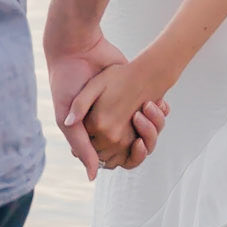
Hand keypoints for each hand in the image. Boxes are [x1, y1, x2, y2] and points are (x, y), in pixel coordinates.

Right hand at [47, 34, 169, 178]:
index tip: (136, 140)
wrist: (77, 49)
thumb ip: (82, 147)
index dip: (131, 154)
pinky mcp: (134, 95)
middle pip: (137, 149)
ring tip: (150, 105)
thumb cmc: (66, 84)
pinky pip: (154, 114)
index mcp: (94, 135)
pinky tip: (157, 102)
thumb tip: (93, 177)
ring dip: (155, 126)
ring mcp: (123, 111)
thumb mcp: (69, 120)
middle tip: (140, 117)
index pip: (118, 158)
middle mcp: (110, 126)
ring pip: (149, 134)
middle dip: (147, 139)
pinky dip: (159, 112)